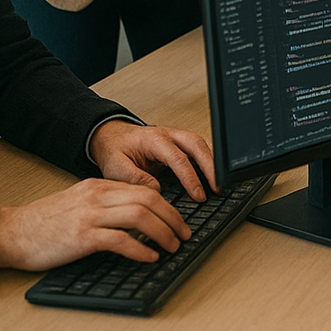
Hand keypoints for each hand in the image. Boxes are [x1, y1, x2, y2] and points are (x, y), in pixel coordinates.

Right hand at [0, 178, 189, 270]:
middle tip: (184, 234)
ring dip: (163, 232)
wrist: (11, 232)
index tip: (178, 221)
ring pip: (140, 215)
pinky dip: (140, 248)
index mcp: (98, 187)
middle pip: (149, 199)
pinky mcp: (82, 237)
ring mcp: (89, 215)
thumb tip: (136, 218)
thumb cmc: (42, 223)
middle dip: (173, 217)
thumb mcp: (78, 203)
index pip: (144, 189)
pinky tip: (149, 257)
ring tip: (173, 247)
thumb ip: (104, 205)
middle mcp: (97, 196)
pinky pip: (120, 239)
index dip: (168, 206)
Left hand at [89, 119, 217, 201]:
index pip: (178, 158)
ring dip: (213, 162)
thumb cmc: (114, 150)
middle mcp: (168, 135)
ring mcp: (176, 137)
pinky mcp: (179, 144)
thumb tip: (157, 191)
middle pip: (198, 145)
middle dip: (211, 167)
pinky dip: (209, 160)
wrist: (111, 137)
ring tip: (220, 183)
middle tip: (218, 187)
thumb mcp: (116, 168)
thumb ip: (136, 179)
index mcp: (153, 140)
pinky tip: (213, 174)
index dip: (191, 177)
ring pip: (202, 144)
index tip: (198, 194)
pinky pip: (199, 149)